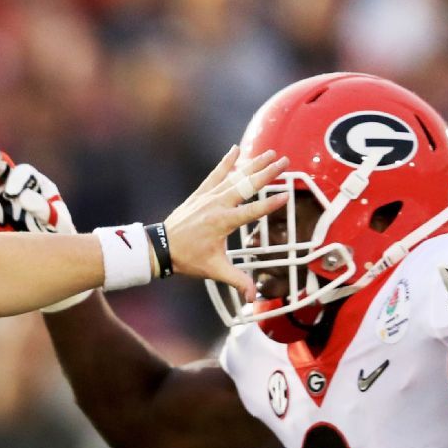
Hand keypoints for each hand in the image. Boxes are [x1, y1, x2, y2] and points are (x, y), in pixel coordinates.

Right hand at [0, 149, 73, 234]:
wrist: (49, 257)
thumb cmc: (58, 237)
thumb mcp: (57, 224)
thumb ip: (43, 209)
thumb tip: (21, 197)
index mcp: (38, 184)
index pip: (23, 173)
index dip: (15, 181)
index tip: (11, 196)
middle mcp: (18, 186)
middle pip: (1, 167)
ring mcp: (2, 197)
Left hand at [164, 147, 289, 298]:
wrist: (160, 247)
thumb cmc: (187, 258)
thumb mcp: (214, 270)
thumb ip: (236, 281)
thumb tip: (253, 298)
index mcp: (222, 223)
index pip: (251, 211)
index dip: (269, 204)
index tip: (286, 195)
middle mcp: (216, 205)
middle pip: (246, 186)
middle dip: (267, 173)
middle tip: (285, 161)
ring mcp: (207, 197)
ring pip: (234, 177)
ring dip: (253, 164)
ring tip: (270, 153)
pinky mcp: (199, 194)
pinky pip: (215, 175)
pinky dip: (226, 162)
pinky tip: (235, 149)